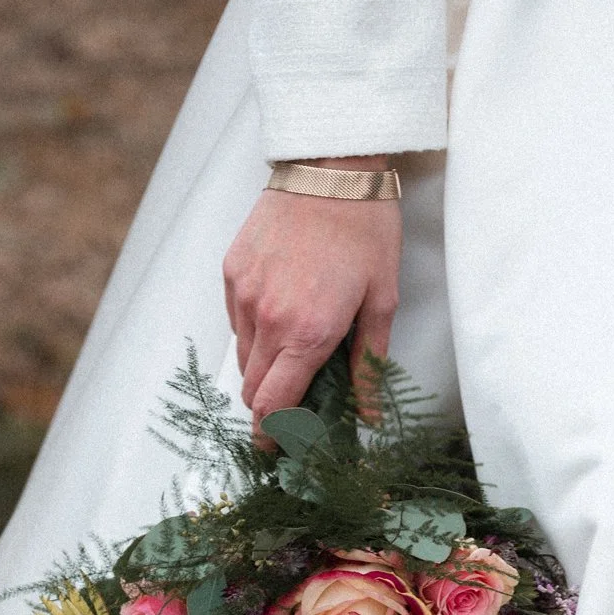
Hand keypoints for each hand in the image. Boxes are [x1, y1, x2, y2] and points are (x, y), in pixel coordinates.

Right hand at [223, 157, 401, 430]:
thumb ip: (370, 365)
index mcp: (306, 334)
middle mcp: (267, 319)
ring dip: (263, 368)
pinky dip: (255, 330)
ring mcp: (244, 294)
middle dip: (270, 407)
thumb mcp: (381, 301)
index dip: (274, 436)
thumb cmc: (364, 229)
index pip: (273, 407)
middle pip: (252, 390)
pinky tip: (281, 312)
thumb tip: (368, 416)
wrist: (330, 165)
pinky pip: (236, 320)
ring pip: (243, 357)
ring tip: (293, 352)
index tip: (281, 449)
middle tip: (294, 407)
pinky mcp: (232, 271)